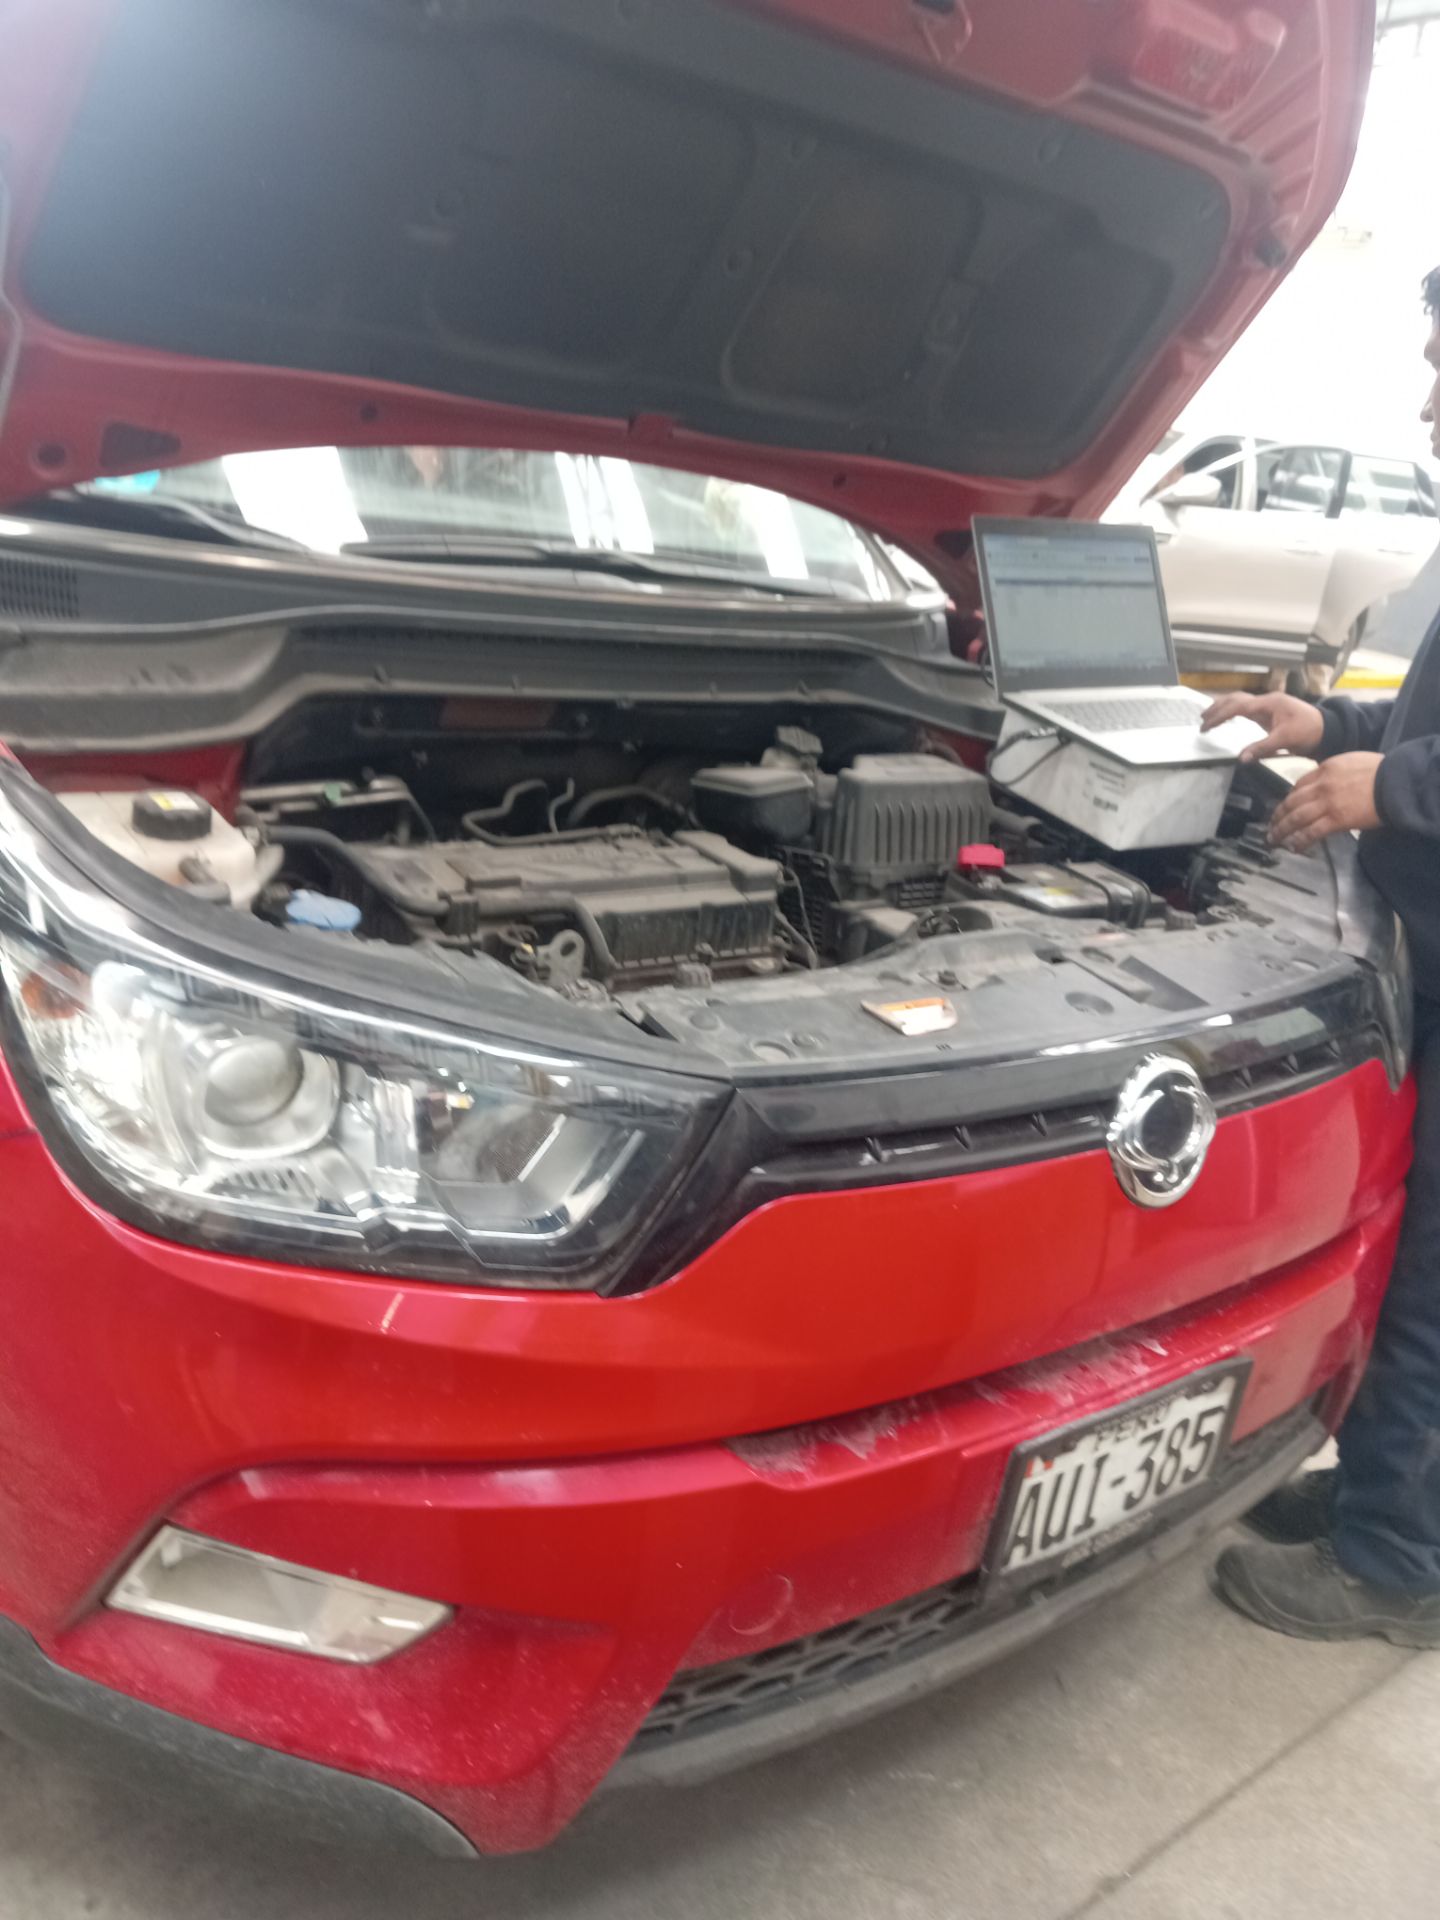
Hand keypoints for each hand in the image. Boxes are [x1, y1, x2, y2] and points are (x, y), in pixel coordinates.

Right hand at [1200, 692, 1325, 762]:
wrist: (1327, 728)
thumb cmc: (1309, 731)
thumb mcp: (1286, 740)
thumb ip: (1262, 748)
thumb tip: (1241, 758)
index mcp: (1268, 704)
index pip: (1237, 707)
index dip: (1219, 716)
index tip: (1205, 727)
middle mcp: (1266, 700)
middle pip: (1235, 699)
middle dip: (1217, 708)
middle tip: (1201, 720)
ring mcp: (1267, 705)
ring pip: (1240, 700)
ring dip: (1223, 707)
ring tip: (1208, 717)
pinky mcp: (1269, 712)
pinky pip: (1246, 707)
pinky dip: (1232, 711)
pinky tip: (1227, 718)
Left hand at [1268, 753, 1382, 851]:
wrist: (1394, 782)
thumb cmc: (1380, 771)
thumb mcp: (1352, 762)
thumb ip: (1335, 772)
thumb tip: (1328, 781)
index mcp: (1325, 769)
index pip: (1299, 784)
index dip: (1289, 798)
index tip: (1284, 806)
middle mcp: (1321, 786)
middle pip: (1292, 802)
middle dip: (1278, 816)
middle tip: (1271, 825)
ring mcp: (1327, 804)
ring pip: (1296, 818)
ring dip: (1282, 830)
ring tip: (1274, 839)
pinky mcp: (1336, 820)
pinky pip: (1312, 832)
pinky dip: (1300, 841)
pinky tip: (1294, 847)